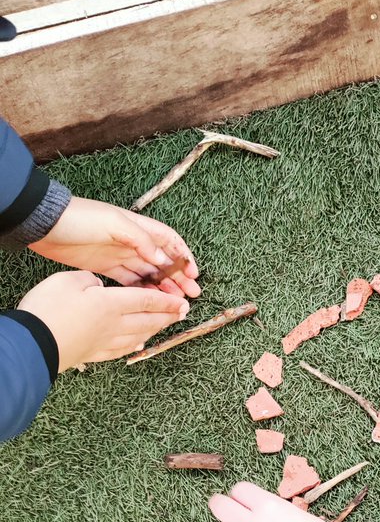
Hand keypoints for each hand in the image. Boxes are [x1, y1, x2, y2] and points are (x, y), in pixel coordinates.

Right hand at [18, 271, 188, 370]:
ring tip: (165, 325)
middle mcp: (114, 324)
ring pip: (138, 335)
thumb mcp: (69, 280)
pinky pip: (121, 349)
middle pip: (148, 319)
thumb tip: (100, 285)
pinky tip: (138, 343)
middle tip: (183, 313)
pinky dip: (134, 345)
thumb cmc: (50, 309)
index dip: (167, 301)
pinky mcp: (93, 353)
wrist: (34, 343)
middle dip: (167, 316)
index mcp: (111, 303)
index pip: (147, 300)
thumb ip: (90, 280)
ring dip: (155, 329)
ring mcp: (105, 341)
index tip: (183, 302)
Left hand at [28, 196, 200, 297]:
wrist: (44, 225)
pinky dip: (142, 290)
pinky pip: (130, 281)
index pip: (169, 241)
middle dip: (178, 277)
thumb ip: (140, 240)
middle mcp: (132, 242)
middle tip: (190, 295)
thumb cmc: (80, 219)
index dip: (183, 256)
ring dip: (163, 287)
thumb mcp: (113, 224)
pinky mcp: (105, 268)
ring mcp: (119, 255)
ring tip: (175, 302)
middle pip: (162, 261)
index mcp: (137, 227)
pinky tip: (150, 302)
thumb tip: (162, 258)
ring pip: (148, 273)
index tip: (193, 274)